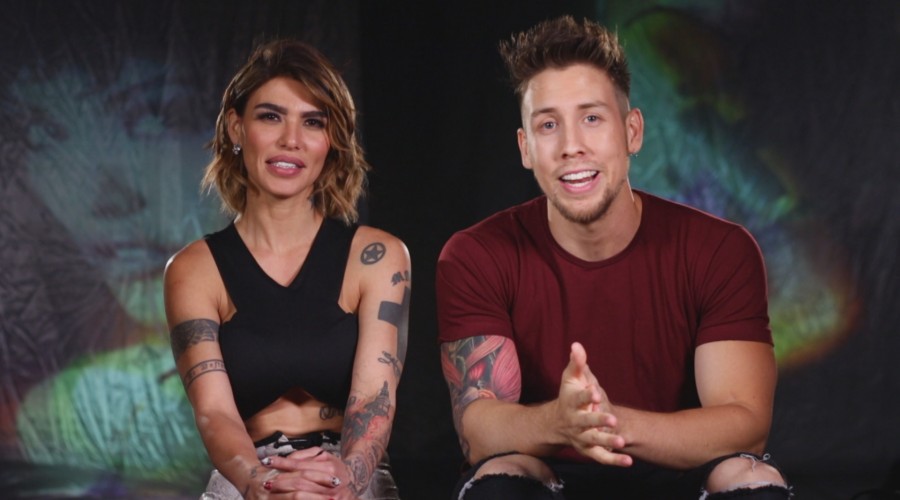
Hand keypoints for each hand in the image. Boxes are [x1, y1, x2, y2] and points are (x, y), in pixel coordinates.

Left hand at [260, 447, 358, 498]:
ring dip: (285, 494)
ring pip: (302, 495)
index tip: (267, 462)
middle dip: (282, 481)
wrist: (352, 490)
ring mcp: (330, 496)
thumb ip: (308, 457)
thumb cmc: (335, 472)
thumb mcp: (326, 458)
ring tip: (272, 491)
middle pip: (300, 480)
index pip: (300, 464)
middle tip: (267, 482)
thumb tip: (288, 459)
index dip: (282, 463)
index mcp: (329, 466)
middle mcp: (330, 481)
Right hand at [556, 342, 631, 466]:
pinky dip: (614, 461)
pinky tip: (629, 461)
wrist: (557, 423)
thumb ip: (577, 363)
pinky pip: (601, 458)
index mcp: (570, 403)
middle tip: (612, 420)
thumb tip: (577, 345)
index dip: (587, 395)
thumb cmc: (568, 396)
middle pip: (585, 422)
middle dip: (597, 421)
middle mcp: (574, 422)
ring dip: (607, 442)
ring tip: (622, 441)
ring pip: (593, 442)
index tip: (595, 391)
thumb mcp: (571, 378)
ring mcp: (581, 437)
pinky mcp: (588, 450)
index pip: (578, 399)